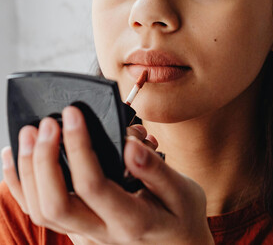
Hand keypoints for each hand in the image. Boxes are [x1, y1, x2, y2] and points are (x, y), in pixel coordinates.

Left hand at [1, 106, 213, 244]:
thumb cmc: (182, 216)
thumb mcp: (182, 191)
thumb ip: (156, 170)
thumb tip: (129, 145)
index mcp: (130, 220)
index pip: (93, 185)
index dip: (79, 147)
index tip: (75, 114)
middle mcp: (102, 232)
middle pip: (55, 203)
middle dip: (44, 159)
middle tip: (47, 123)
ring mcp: (87, 234)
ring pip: (41, 211)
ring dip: (28, 170)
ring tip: (28, 133)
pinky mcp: (80, 227)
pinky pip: (41, 212)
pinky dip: (21, 185)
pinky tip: (16, 159)